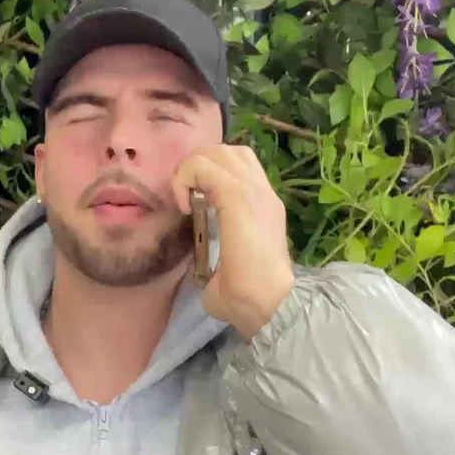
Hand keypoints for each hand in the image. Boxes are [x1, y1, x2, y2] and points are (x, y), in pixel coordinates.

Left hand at [172, 145, 294, 339]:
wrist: (270, 303)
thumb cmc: (249, 298)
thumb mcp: (225, 271)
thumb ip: (212, 258)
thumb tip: (196, 265)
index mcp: (261, 207)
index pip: (236, 167)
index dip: (207, 177)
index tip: (192, 208)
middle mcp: (261, 192)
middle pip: (226, 150)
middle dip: (197, 167)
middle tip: (186, 199)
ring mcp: (253, 190)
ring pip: (217, 151)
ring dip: (193, 169)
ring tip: (186, 200)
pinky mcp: (239, 195)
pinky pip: (202, 166)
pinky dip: (185, 178)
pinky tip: (184, 207)